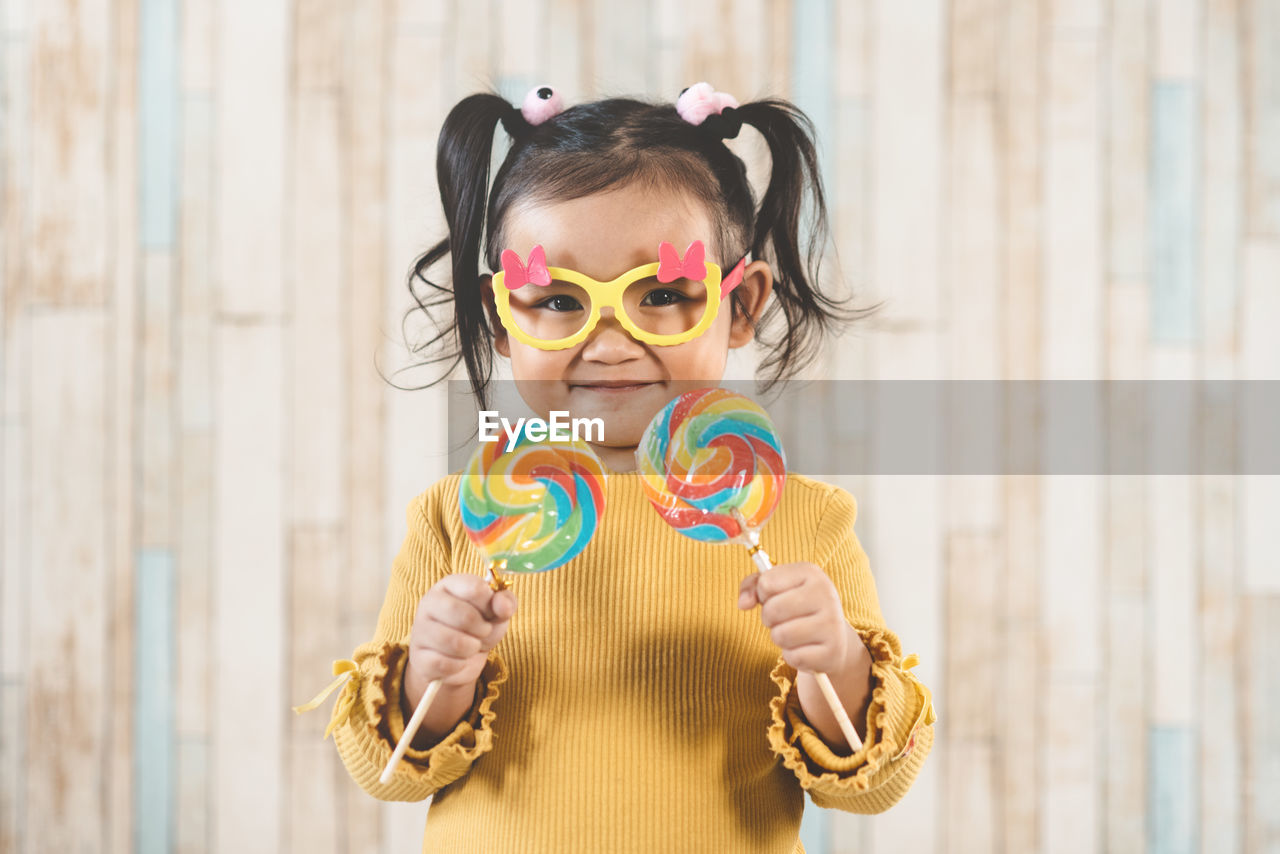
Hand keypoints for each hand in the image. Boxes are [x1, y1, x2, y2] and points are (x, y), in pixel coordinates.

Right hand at [407, 574, 516, 695]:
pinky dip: (459, 665)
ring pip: (454, 642)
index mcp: (449, 585)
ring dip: (472, 648)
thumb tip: (503, 606)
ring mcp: (420, 630)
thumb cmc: (478, 628)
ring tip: (472, 646)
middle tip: (483, 632)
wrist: (460, 659)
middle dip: (482, 629)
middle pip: (464, 616)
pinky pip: (445, 664)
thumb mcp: (496, 613)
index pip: (474, 587)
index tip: (490, 611)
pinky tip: (458, 660)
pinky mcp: (419, 657)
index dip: (489, 603)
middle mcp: (429, 603)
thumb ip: (505, 603)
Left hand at [738, 562, 850, 673]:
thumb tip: (743, 603)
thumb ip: (753, 586)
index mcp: (811, 573)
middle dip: (769, 619)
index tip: (778, 597)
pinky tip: (805, 648)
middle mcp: (826, 595)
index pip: (766, 583)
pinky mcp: (832, 652)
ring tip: (794, 633)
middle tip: (783, 619)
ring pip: (781, 635)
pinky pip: (793, 657)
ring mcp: (832, 624)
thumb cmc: (797, 607)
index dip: (764, 595)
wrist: (833, 636)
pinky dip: (792, 656)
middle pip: (772, 610)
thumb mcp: (777, 588)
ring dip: (779, 638)